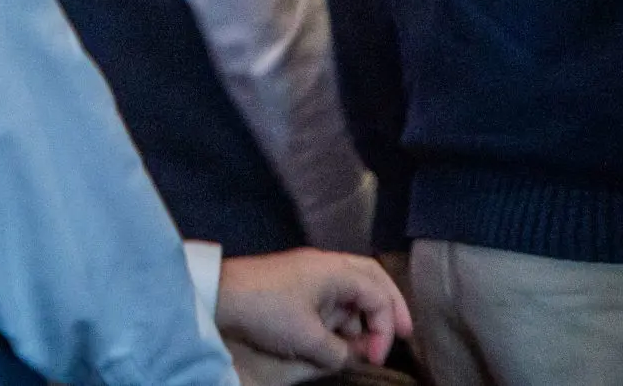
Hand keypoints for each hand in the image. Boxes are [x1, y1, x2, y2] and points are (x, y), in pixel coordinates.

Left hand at [215, 249, 409, 372]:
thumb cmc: (266, 311)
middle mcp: (326, 264)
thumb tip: (350, 357)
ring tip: (363, 346)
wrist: (218, 296)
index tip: (374, 357)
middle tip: (404, 334)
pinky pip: (333, 295)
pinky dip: (343, 315)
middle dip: (390, 307)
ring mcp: (311, 272)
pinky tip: (341, 338)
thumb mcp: (307, 338)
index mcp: (334, 270)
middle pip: (373, 278)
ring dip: (363, 315)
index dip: (385, 328)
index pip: (378, 295)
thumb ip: (338, 352)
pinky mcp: (297, 283)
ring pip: (353, 288)